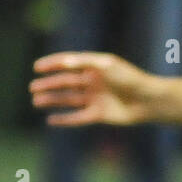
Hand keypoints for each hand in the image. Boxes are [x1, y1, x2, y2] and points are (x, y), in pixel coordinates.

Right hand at [29, 52, 154, 126]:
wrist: (148, 100)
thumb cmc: (130, 79)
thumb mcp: (107, 65)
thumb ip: (85, 63)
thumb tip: (64, 62)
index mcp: (95, 67)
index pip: (69, 63)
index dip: (53, 64)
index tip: (37, 67)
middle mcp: (94, 82)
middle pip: (66, 82)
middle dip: (49, 84)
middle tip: (32, 87)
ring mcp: (96, 98)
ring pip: (69, 99)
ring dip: (52, 100)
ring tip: (36, 101)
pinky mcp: (99, 114)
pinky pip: (77, 117)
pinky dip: (65, 119)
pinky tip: (50, 120)